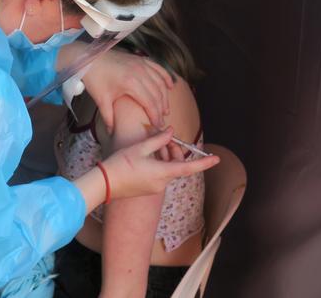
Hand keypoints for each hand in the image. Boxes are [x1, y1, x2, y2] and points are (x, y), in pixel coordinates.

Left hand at [83, 51, 172, 131]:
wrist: (87, 58)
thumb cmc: (94, 78)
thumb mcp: (101, 100)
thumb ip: (108, 117)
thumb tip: (112, 132)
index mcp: (131, 83)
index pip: (150, 103)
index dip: (156, 116)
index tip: (158, 126)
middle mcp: (140, 72)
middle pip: (158, 93)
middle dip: (162, 108)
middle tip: (163, 120)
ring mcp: (141, 64)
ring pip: (160, 82)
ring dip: (165, 96)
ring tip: (166, 109)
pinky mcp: (140, 59)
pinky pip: (158, 68)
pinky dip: (166, 77)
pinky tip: (170, 86)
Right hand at [102, 128, 218, 198]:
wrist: (105, 183)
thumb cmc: (120, 164)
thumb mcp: (140, 148)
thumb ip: (159, 140)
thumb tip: (171, 132)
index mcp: (162, 172)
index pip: (189, 167)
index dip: (204, 163)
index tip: (216, 159)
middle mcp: (162, 183)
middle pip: (178, 165)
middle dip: (175, 151)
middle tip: (167, 138)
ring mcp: (156, 187)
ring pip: (169, 169)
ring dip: (165, 156)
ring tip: (153, 144)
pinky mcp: (149, 188)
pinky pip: (160, 174)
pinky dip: (159, 163)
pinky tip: (148, 155)